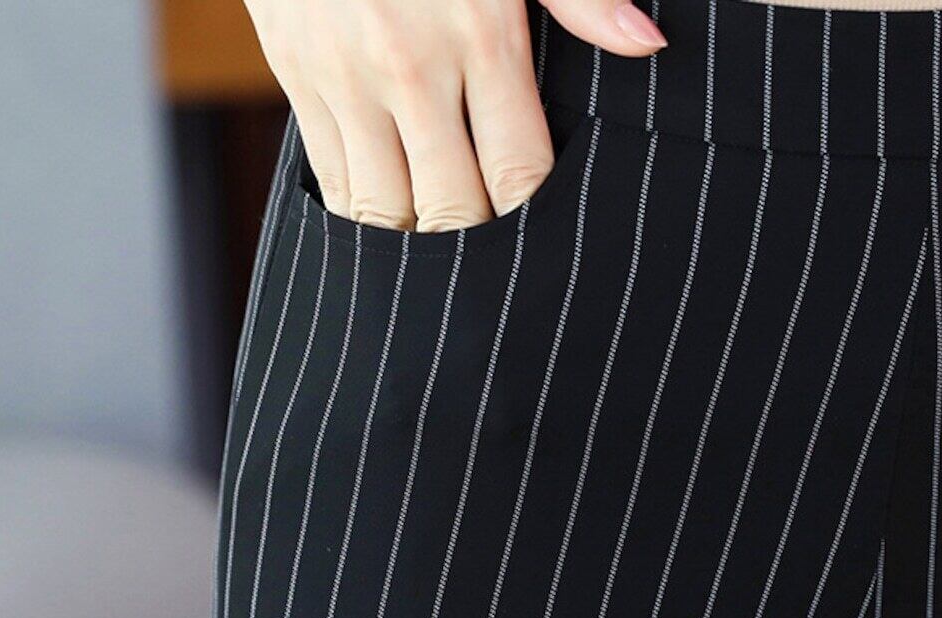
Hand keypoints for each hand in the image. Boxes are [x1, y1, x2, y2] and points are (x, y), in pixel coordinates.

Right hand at [244, 0, 666, 231]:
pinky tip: (393, 213)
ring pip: (383, 211)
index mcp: (480, 34)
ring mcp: (344, 78)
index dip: (534, 218)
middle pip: (451, 209)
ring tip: (445, 250)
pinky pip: (330, 183)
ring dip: (417, 240)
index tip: (545, 232)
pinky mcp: (295, 79)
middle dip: (480, 246)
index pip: (518, 173)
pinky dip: (364, 212)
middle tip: (500, 260)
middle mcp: (409, 68)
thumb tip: (647, 45)